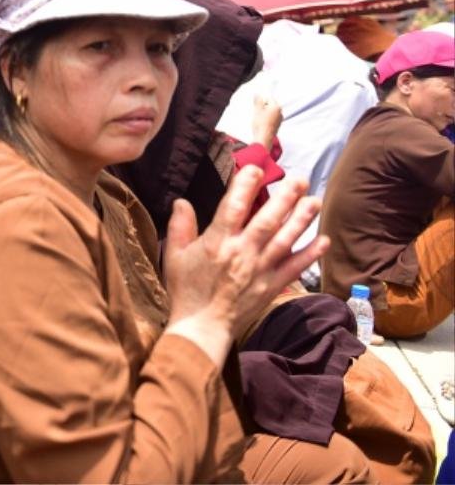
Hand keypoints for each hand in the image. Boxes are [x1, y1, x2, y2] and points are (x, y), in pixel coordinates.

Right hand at [162, 167, 327, 366]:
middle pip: (267, 219)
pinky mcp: (272, 286)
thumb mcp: (174, 256)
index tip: (256, 168)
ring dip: (302, 220)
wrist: (201, 328)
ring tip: (314, 201)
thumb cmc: (185, 290)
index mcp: (217, 242)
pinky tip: (323, 240)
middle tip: (300, 179)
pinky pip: (295, 268)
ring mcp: (260, 270)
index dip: (245, 185)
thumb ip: (180, 226)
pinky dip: (310, 254)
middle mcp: (242, 252)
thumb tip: (183, 201)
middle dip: (285, 197)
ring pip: (285, 240)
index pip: (234, 207)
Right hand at [251, 94, 281, 149]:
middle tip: (256, 112)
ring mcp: (279, 120)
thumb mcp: (257, 110)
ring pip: (271, 113)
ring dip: (265, 114)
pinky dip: (267, 120)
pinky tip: (261, 123)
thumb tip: (258, 95)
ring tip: (258, 119)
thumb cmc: (261, 124)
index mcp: (276, 107)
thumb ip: (258, 101)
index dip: (261, 101)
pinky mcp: (277, 126)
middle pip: (270, 105)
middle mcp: (280, 112)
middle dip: (263, 107)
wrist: (263, 138)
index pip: (269, 98)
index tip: (256, 105)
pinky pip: (271, 119)